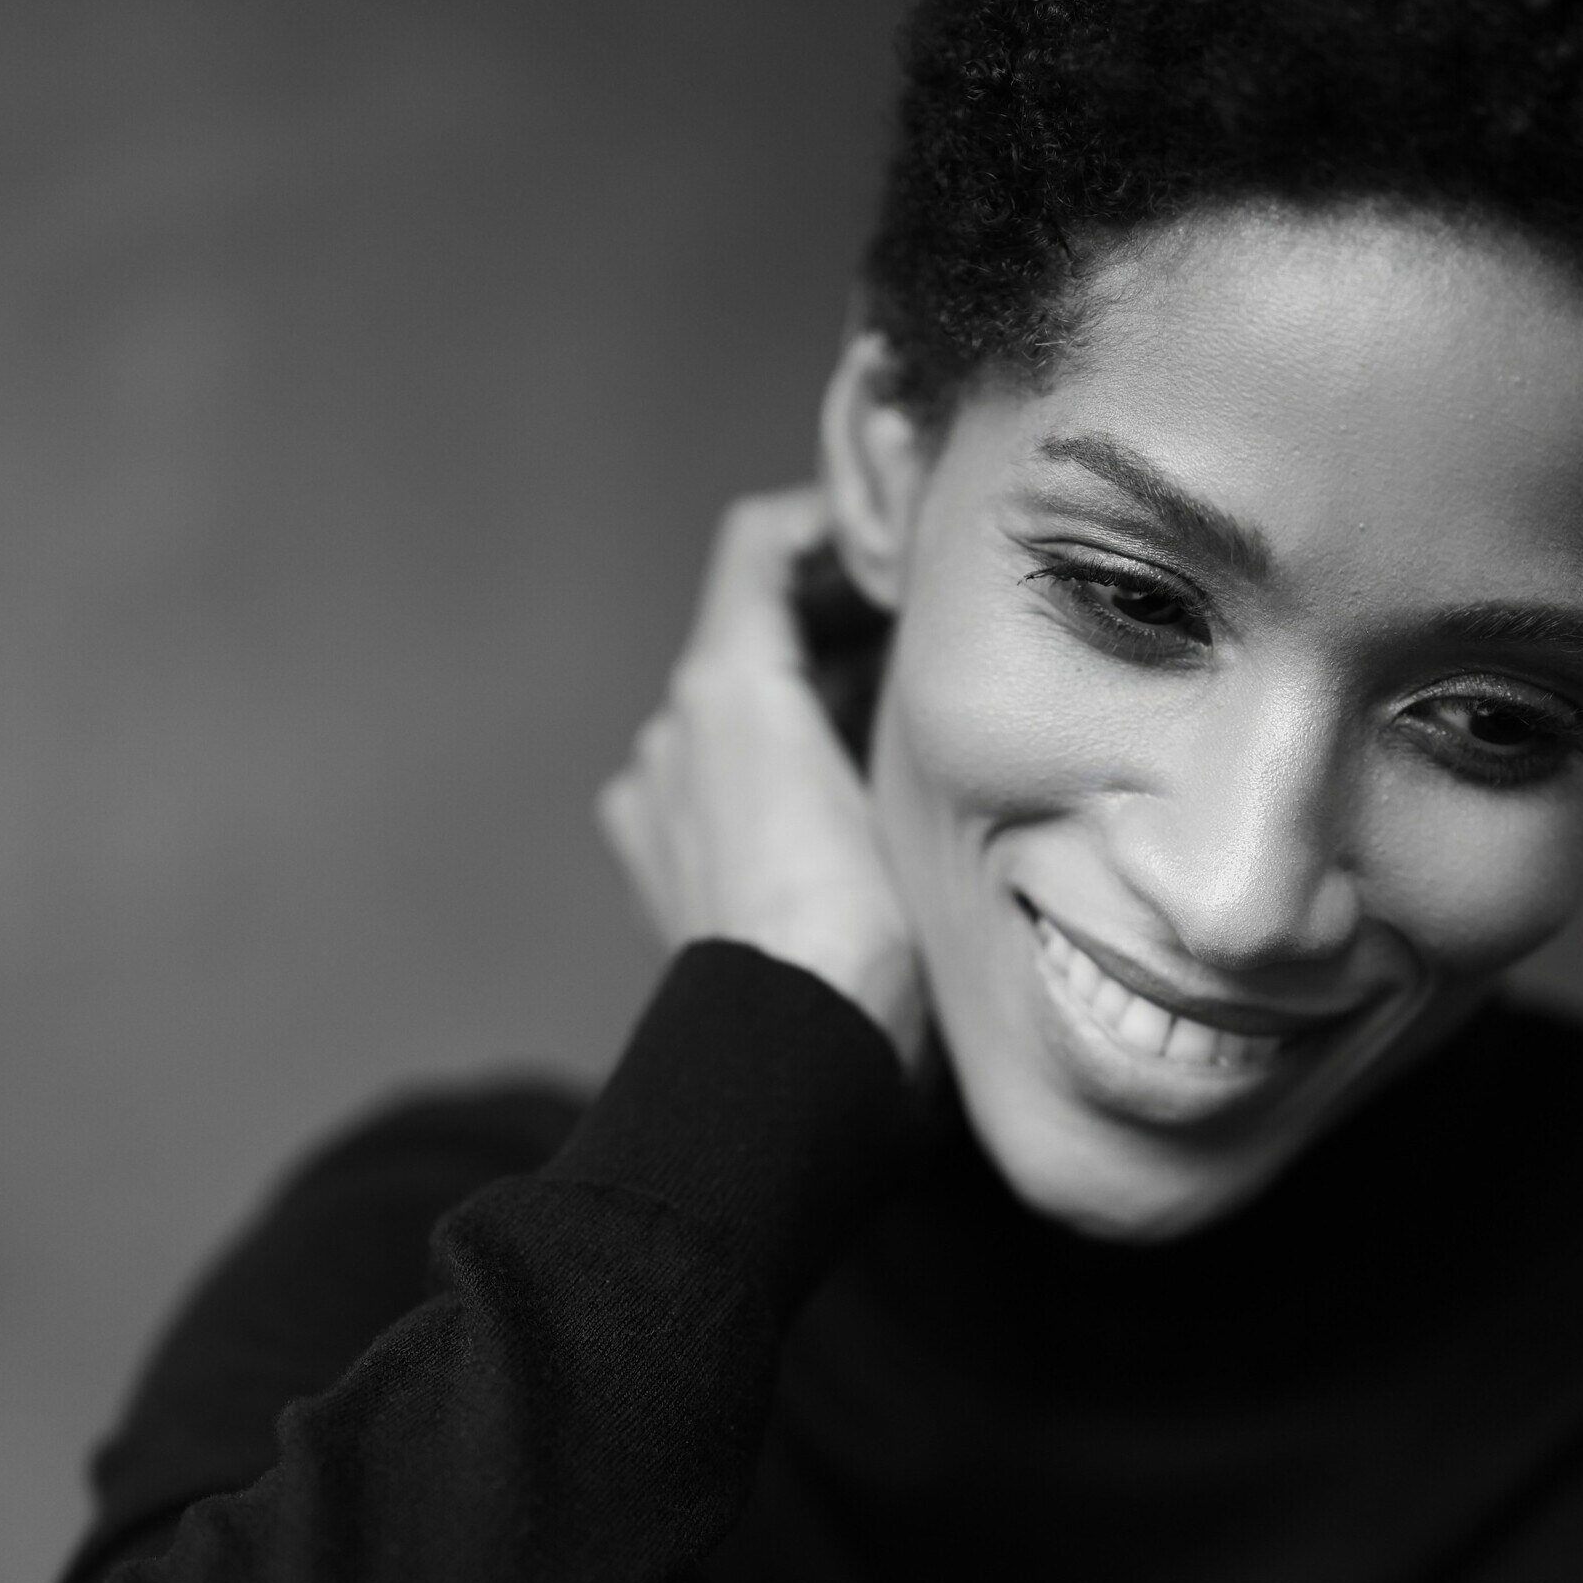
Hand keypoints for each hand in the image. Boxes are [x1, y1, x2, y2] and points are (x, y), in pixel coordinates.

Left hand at [597, 487, 924, 1067]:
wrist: (807, 1054)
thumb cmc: (861, 920)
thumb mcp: (893, 762)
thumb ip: (880, 661)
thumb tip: (899, 615)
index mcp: (716, 688)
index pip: (763, 547)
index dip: (834, 529)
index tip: (902, 545)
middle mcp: (667, 737)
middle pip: (753, 639)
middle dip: (835, 632)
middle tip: (927, 641)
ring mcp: (655, 812)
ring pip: (741, 721)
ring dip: (807, 712)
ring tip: (899, 736)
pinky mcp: (663, 879)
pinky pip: (720, 794)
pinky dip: (774, 782)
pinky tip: (845, 817)